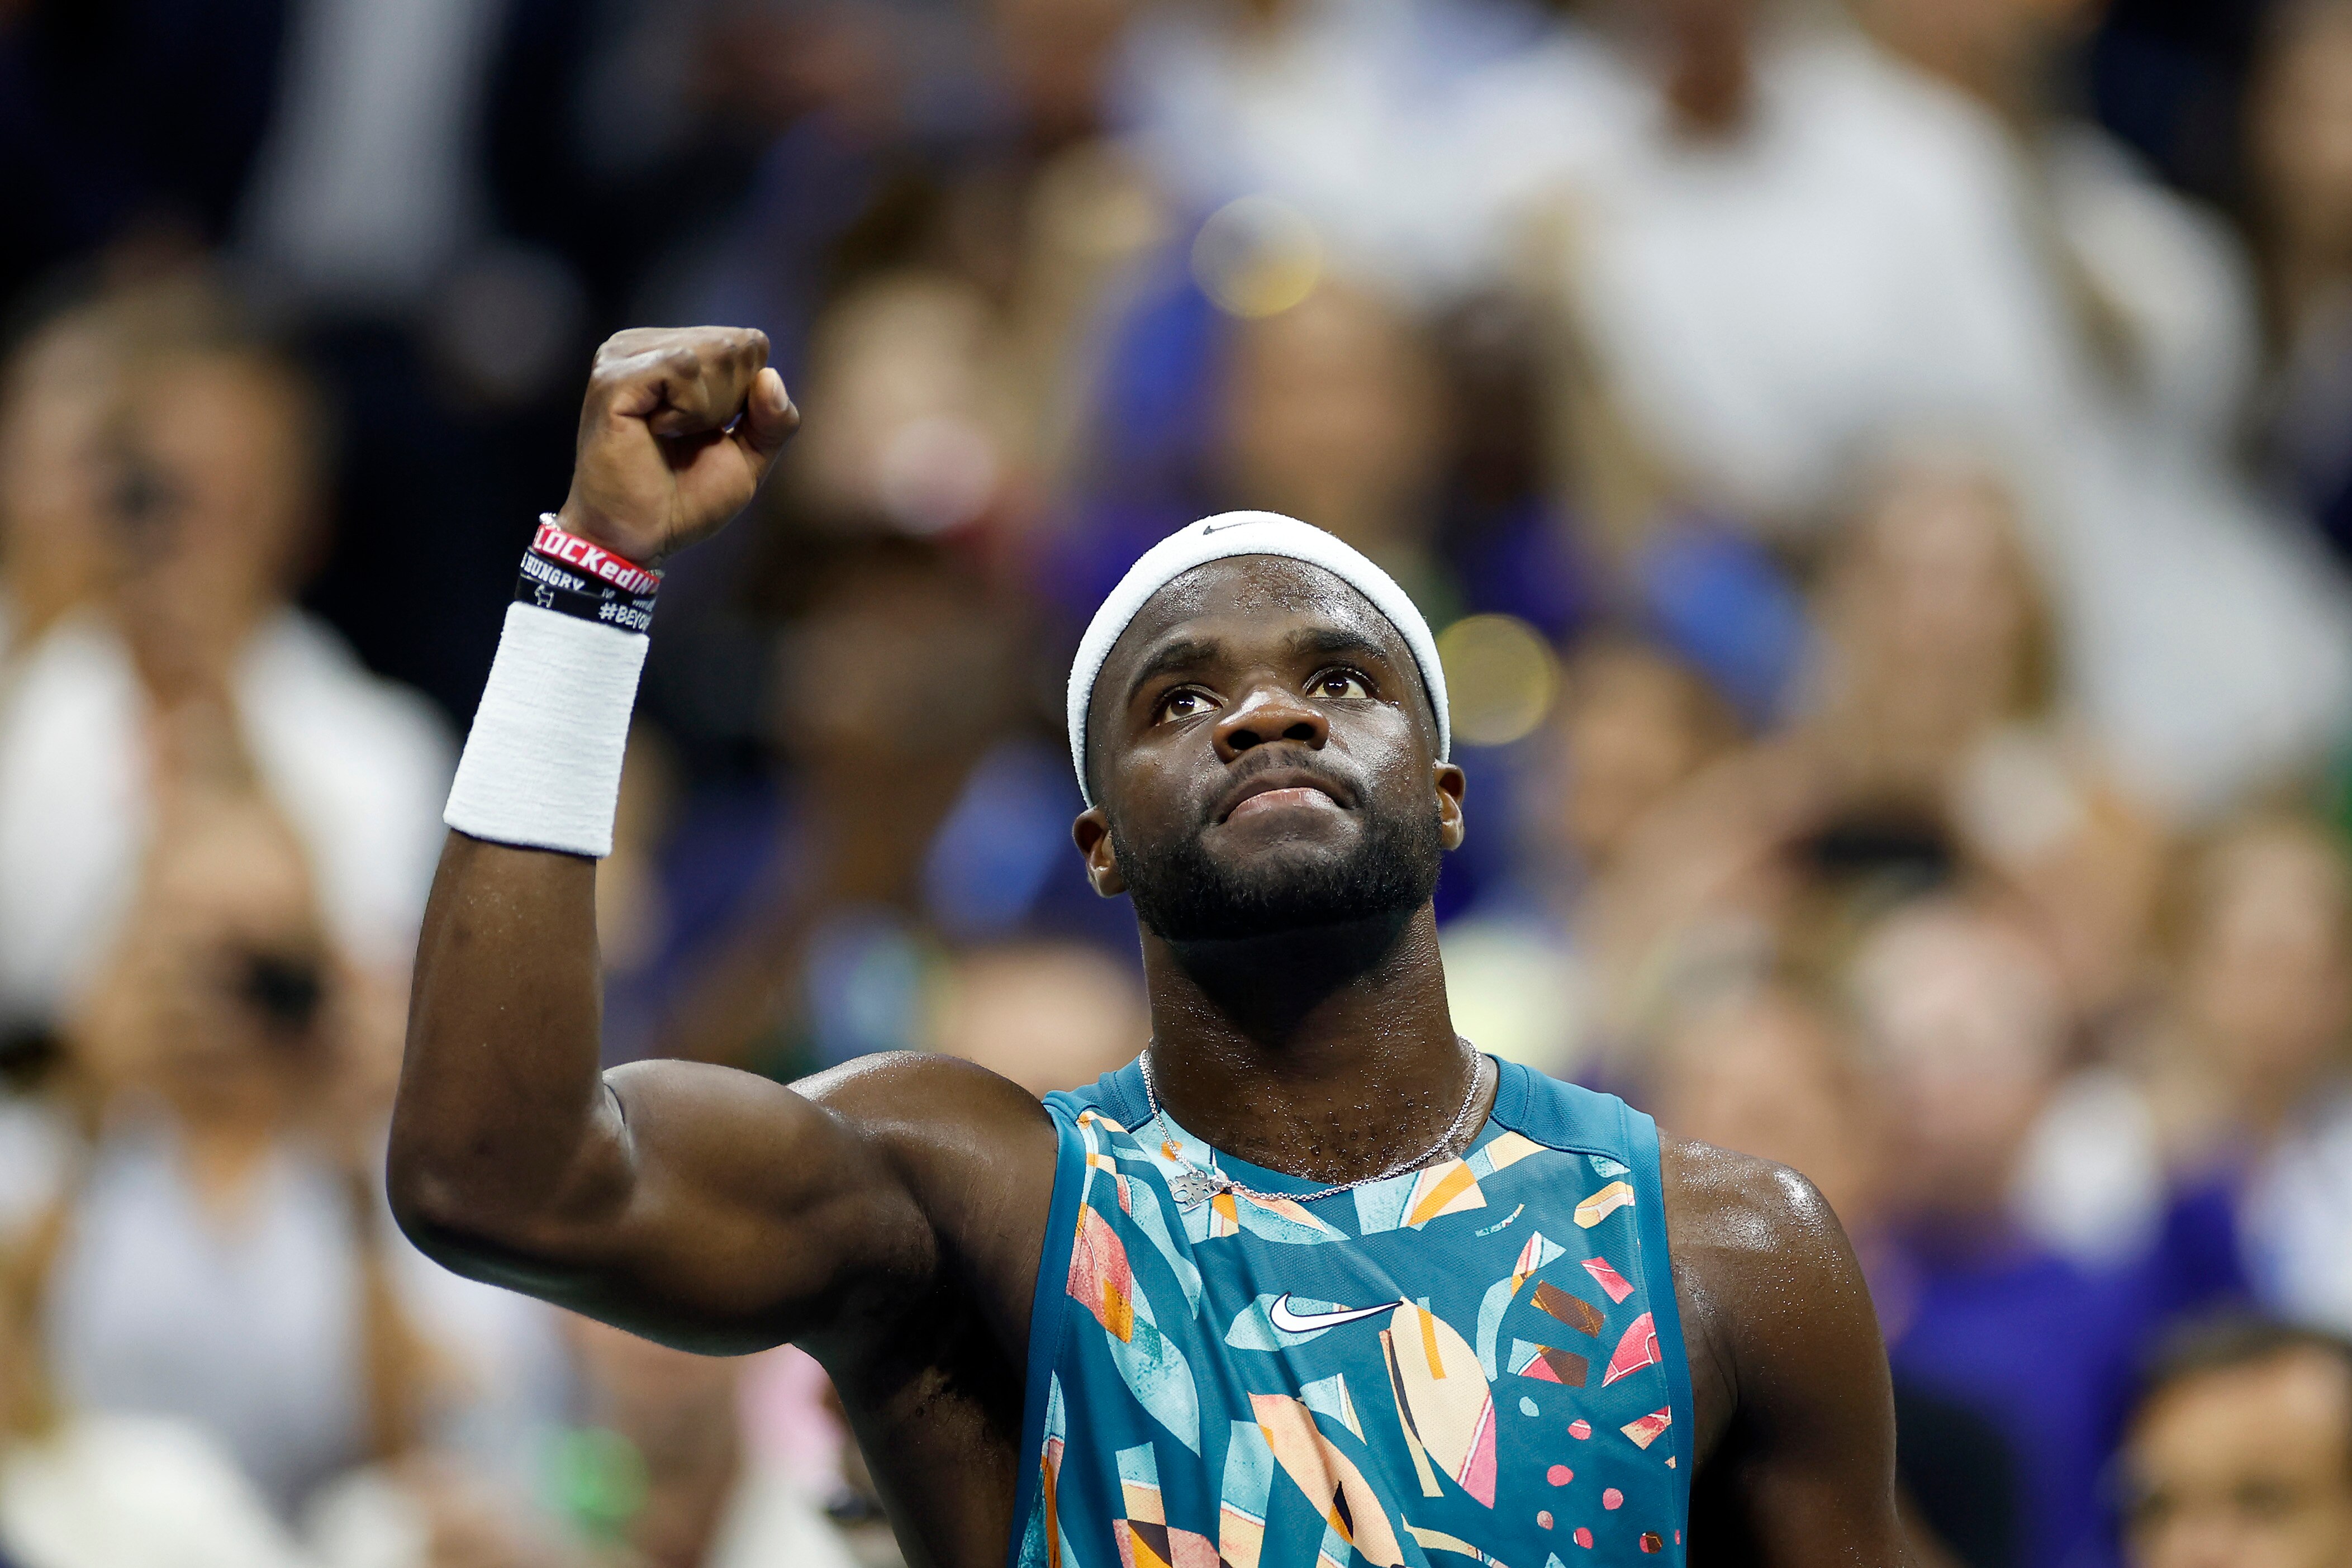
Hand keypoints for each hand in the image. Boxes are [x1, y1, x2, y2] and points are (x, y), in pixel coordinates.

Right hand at [556, 327, 799, 564]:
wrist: (639, 538)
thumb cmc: (685, 500)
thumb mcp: (748, 457)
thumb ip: (773, 419)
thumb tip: (770, 376)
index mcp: (669, 352)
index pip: (748, 342)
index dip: (748, 397)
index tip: (708, 431)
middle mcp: (642, 345)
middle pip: (736, 344)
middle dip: (730, 403)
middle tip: (686, 438)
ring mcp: (623, 356)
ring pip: (714, 350)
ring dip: (709, 409)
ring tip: (668, 435)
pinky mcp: (614, 377)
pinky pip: (683, 367)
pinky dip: (689, 410)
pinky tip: (657, 432)